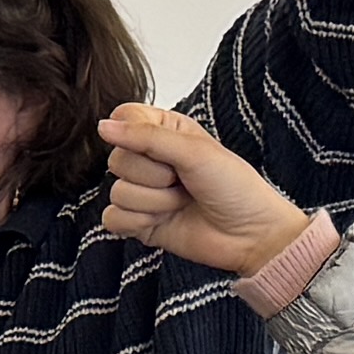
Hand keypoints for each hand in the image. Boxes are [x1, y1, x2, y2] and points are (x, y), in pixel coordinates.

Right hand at [98, 102, 315, 278]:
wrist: (250, 235)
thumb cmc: (235, 188)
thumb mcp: (194, 151)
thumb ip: (146, 137)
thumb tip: (103, 127)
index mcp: (164, 132)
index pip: (123, 119)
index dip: (135, 134)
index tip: (162, 148)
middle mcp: (150, 160)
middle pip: (117, 160)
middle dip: (153, 176)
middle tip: (182, 181)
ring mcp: (142, 192)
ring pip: (117, 192)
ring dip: (154, 203)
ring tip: (182, 203)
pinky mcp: (137, 222)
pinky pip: (113, 218)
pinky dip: (139, 223)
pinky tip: (164, 223)